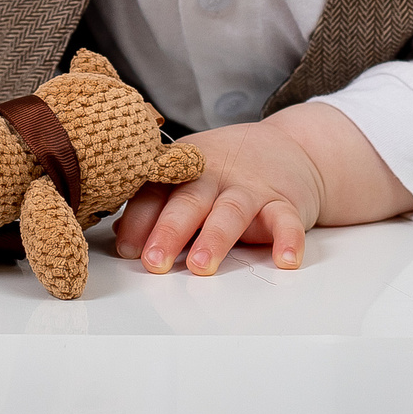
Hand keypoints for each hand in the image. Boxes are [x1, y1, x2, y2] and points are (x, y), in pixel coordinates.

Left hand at [110, 102, 412, 276]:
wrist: (292, 147)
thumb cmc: (226, 169)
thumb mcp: (187, 175)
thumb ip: (156, 203)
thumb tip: (120, 237)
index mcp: (183, 170)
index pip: (155, 192)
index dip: (138, 220)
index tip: (126, 250)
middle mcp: (214, 176)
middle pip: (189, 201)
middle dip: (170, 231)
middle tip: (154, 261)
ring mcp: (250, 188)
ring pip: (231, 211)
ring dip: (216, 238)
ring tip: (202, 266)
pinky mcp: (286, 201)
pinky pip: (286, 220)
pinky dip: (288, 239)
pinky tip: (284, 260)